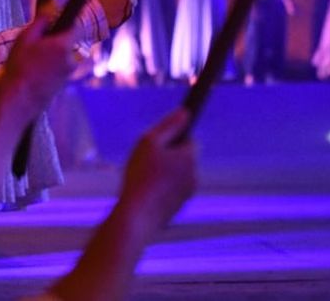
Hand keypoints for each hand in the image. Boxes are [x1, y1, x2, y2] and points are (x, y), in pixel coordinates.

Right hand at [3, 5, 76, 110]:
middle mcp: (70, 61)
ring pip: (62, 59)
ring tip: (31, 63)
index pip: (76, 28)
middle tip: (35, 47)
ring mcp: (68, 76)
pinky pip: (58, 72)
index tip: (55, 25)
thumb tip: (52, 5)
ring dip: (51, 58)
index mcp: (63, 46)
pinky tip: (33, 74)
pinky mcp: (62, 87)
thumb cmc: (18, 67)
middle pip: (67, 44)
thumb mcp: (25, 38)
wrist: (15, 99)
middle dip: (55, 43)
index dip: (66, 24)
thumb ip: (42, 20)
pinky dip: (49, 70)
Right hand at [119, 108, 196, 230]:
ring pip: (175, 176)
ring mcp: (186, 195)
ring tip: (142, 177)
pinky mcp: (177, 209)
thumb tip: (185, 112)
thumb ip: (168, 125)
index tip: (160, 141)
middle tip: (146, 159)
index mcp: (190, 158)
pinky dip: (159, 190)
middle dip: (168, 157)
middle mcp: (193, 176)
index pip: (189, 140)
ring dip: (163, 174)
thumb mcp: (149, 142)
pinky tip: (143, 192)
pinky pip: (169, 192)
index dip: (173, 138)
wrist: (136, 217)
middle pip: (183, 159)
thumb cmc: (141, 176)